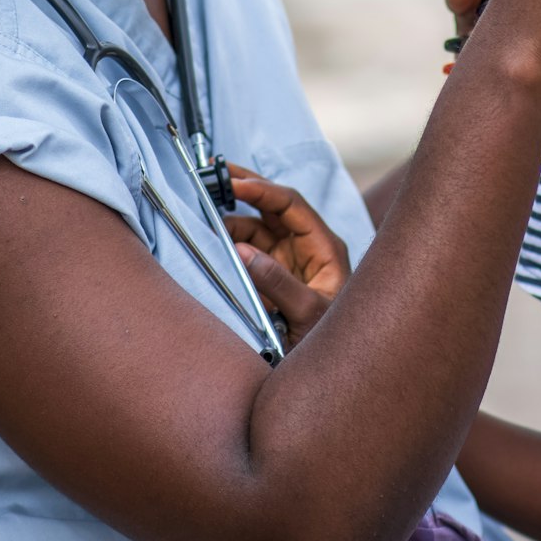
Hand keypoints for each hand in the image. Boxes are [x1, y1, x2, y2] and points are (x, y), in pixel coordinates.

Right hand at [224, 166, 348, 346]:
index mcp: (323, 245)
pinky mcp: (273, 274)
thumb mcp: (308, 313)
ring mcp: (289, 259)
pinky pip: (248, 249)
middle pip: (273, 206)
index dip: (262, 190)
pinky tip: (215, 243)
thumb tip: (243, 252)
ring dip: (232, 221)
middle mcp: (306, 246)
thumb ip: (278, 283)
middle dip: (246, 187)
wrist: (333, 368)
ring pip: (256, 227)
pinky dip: (230, 243)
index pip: (291, 204)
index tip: (234, 183)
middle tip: (215, 172)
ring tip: (207, 219)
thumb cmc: (333, 339)